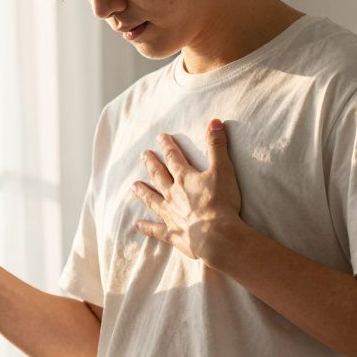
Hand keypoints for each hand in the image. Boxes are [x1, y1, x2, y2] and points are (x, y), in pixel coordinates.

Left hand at [131, 120, 243, 262]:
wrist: (215, 235)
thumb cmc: (220, 202)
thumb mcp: (223, 169)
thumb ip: (217, 146)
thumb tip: (214, 121)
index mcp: (185, 178)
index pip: (174, 158)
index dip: (168, 146)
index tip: (160, 137)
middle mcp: (173, 194)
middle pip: (159, 176)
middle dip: (152, 164)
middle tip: (143, 155)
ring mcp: (170, 214)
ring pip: (152, 200)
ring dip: (143, 192)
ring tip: (134, 185)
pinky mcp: (172, 233)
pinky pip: (156, 229)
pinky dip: (146, 227)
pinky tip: (137, 225)